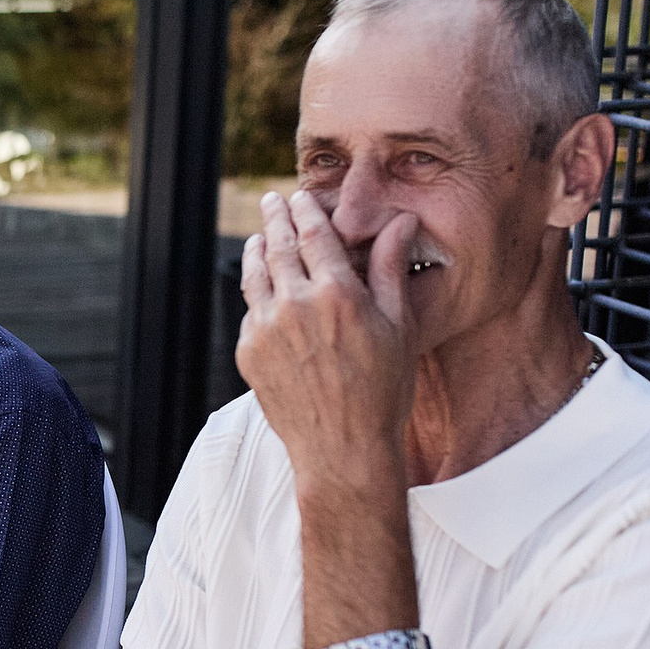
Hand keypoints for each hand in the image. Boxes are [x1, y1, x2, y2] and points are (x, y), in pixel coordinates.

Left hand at [235, 190, 417, 480]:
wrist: (343, 451)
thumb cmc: (382, 393)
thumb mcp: (398, 326)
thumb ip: (390, 268)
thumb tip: (401, 221)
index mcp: (336, 294)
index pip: (313, 235)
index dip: (305, 211)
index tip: (300, 197)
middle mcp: (295, 306)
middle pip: (279, 246)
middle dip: (277, 219)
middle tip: (273, 201)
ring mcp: (265, 330)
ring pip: (256, 275)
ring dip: (258, 250)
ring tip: (262, 237)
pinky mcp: (248, 354)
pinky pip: (251, 312)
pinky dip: (257, 294)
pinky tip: (264, 290)